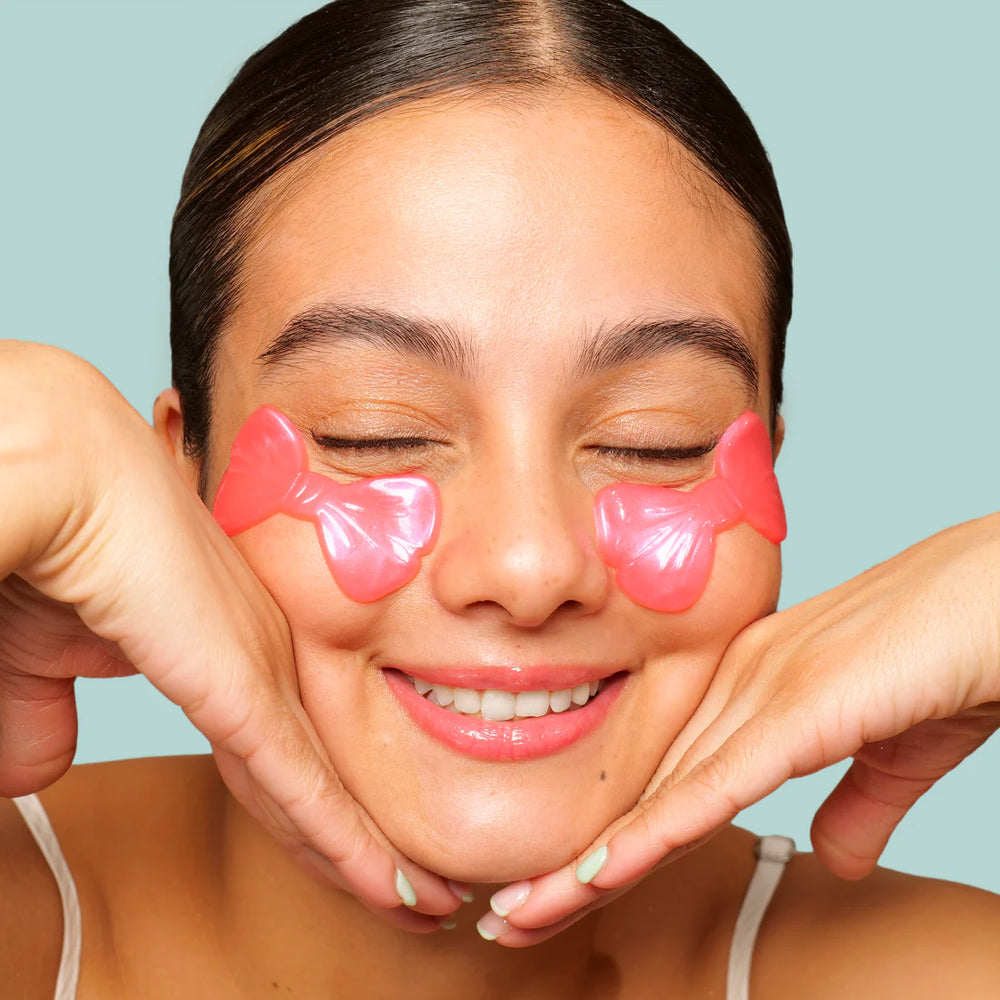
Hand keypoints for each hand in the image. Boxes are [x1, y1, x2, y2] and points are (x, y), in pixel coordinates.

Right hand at [0, 341, 458, 930]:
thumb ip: (47, 708)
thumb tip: (43, 765)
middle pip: (319, 774)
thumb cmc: (55, 547)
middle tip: (419, 890)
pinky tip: (389, 885)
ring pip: (326, 792)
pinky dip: (350, 844)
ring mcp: (261, 675)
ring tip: (423, 903)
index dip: (314, 804)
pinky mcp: (245, 691)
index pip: (282, 745)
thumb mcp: (44, 652)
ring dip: (370, 855)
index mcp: (226, 644)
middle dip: (362, 838)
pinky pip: (307, 788)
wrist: (68, 481)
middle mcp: (263, 660)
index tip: (348, 848)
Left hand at [486, 512, 999, 944]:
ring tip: (519, 918)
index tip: (560, 891)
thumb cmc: (954, 660)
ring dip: (585, 867)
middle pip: (642, 795)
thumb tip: (832, 856)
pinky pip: (710, 785)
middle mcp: (738, 687)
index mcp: (754, 690)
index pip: (666, 783)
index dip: (612, 842)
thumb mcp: (898, 753)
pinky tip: (597, 874)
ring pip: (657, 797)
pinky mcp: (795, 706)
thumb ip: (858, 802)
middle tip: (507, 917)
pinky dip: (650, 834)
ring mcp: (761, 692)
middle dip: (571, 864)